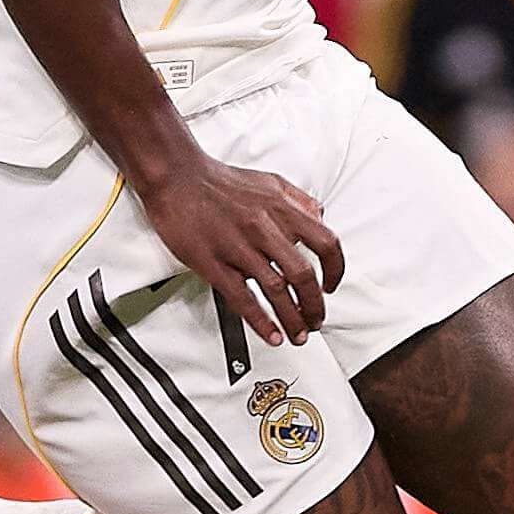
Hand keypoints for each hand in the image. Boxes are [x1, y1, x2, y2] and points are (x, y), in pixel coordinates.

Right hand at [141, 150, 343, 344]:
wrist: (178, 178)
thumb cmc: (219, 182)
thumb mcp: (271, 182)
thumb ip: (299, 201)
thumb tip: (320, 218)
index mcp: (282, 209)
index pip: (325, 244)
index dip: (335, 270)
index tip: (331, 286)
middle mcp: (265, 229)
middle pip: (304, 276)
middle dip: (314, 305)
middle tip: (315, 319)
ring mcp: (239, 248)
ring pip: (276, 292)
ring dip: (292, 320)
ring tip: (298, 334)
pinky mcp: (214, 264)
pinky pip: (243, 299)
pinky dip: (261, 322)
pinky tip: (271, 333)